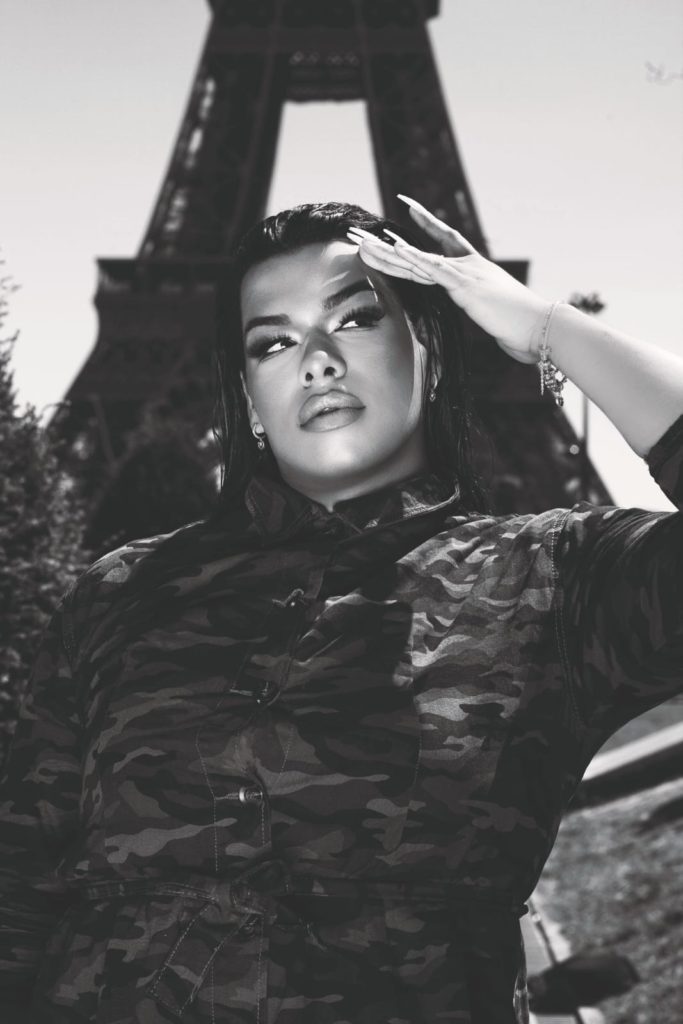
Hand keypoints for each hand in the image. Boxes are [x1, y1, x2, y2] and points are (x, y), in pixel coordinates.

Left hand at [347, 196, 550, 364]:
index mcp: (473, 269)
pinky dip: (414, 259)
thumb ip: (487, 309)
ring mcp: (463, 274)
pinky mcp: (464, 286)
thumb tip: (487, 316)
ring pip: (416, 261)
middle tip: (361, 233)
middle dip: (387, 245)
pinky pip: (433, 270)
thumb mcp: (497, 314)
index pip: (445, 238)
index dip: (426, 221)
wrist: (540, 326)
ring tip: (362, 243)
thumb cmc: (523, 326)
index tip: (408, 204)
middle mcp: (466, 266)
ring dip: (387, 253)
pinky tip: (395, 249)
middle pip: (417, 252)